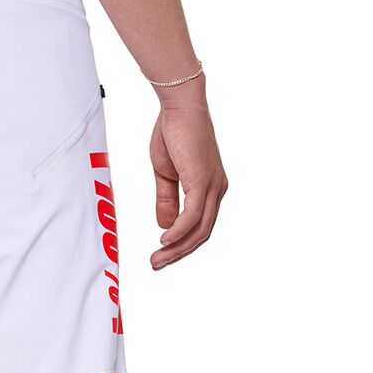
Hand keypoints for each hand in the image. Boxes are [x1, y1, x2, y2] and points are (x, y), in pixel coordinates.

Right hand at [149, 84, 227, 269]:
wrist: (179, 107)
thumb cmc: (173, 133)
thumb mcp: (166, 174)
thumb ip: (167, 200)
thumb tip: (165, 226)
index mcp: (209, 188)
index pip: (199, 226)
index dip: (181, 245)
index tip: (161, 254)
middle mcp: (216, 190)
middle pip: (201, 234)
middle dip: (178, 253)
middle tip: (156, 264)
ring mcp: (212, 187)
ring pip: (199, 230)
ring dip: (177, 248)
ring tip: (157, 259)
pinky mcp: (202, 182)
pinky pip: (193, 216)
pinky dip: (179, 232)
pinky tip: (165, 240)